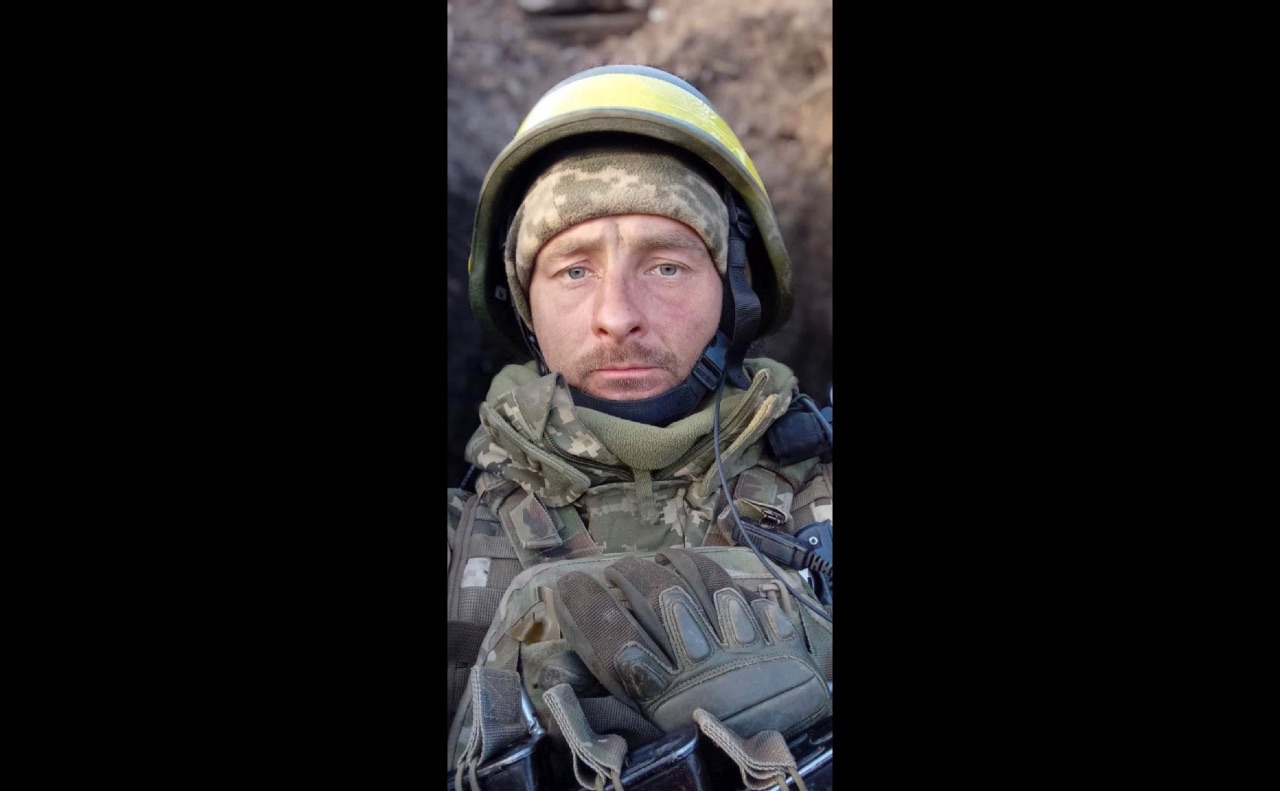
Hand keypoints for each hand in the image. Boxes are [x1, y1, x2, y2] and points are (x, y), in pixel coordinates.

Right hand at [553, 548, 829, 736]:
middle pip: (650, 600)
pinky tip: (681, 562)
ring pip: (687, 585)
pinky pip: (726, 585)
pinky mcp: (763, 634)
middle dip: (624, 575)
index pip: (607, 640)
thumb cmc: (693, 734)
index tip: (566, 585)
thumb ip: (597, 703)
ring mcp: (731, 646)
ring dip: (658, 566)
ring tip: (644, 562)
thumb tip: (555, 675)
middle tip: (611, 572)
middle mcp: (693, 666)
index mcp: (657, 697)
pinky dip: (698, 567)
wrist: (766, 741)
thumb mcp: (641, 730)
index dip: (580, 606)